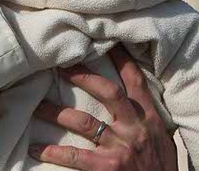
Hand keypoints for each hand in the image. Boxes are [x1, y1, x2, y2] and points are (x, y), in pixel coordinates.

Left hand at [29, 45, 177, 170]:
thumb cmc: (162, 168)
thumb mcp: (163, 139)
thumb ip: (148, 119)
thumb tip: (134, 98)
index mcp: (149, 118)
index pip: (136, 81)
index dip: (121, 58)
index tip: (106, 40)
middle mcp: (135, 128)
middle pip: (108, 92)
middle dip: (83, 76)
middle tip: (61, 66)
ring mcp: (121, 148)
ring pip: (85, 122)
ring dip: (57, 112)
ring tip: (37, 106)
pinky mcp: (108, 168)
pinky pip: (76, 157)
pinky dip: (53, 152)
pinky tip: (35, 147)